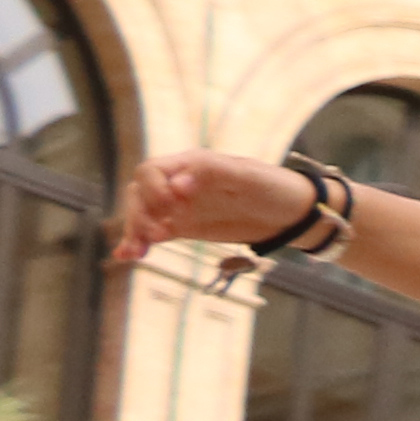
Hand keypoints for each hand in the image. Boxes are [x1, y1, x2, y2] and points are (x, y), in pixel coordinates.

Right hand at [112, 147, 325, 270]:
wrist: (290, 212)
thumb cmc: (271, 186)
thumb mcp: (247, 176)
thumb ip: (211, 174)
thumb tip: (177, 184)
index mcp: (190, 164)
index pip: (152, 171)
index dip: (153, 188)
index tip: (170, 206)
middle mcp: (178, 183)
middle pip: (139, 193)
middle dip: (139, 213)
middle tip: (154, 234)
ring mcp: (179, 206)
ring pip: (143, 214)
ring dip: (135, 231)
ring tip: (136, 252)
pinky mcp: (184, 227)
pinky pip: (155, 233)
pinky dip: (140, 242)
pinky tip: (128, 256)